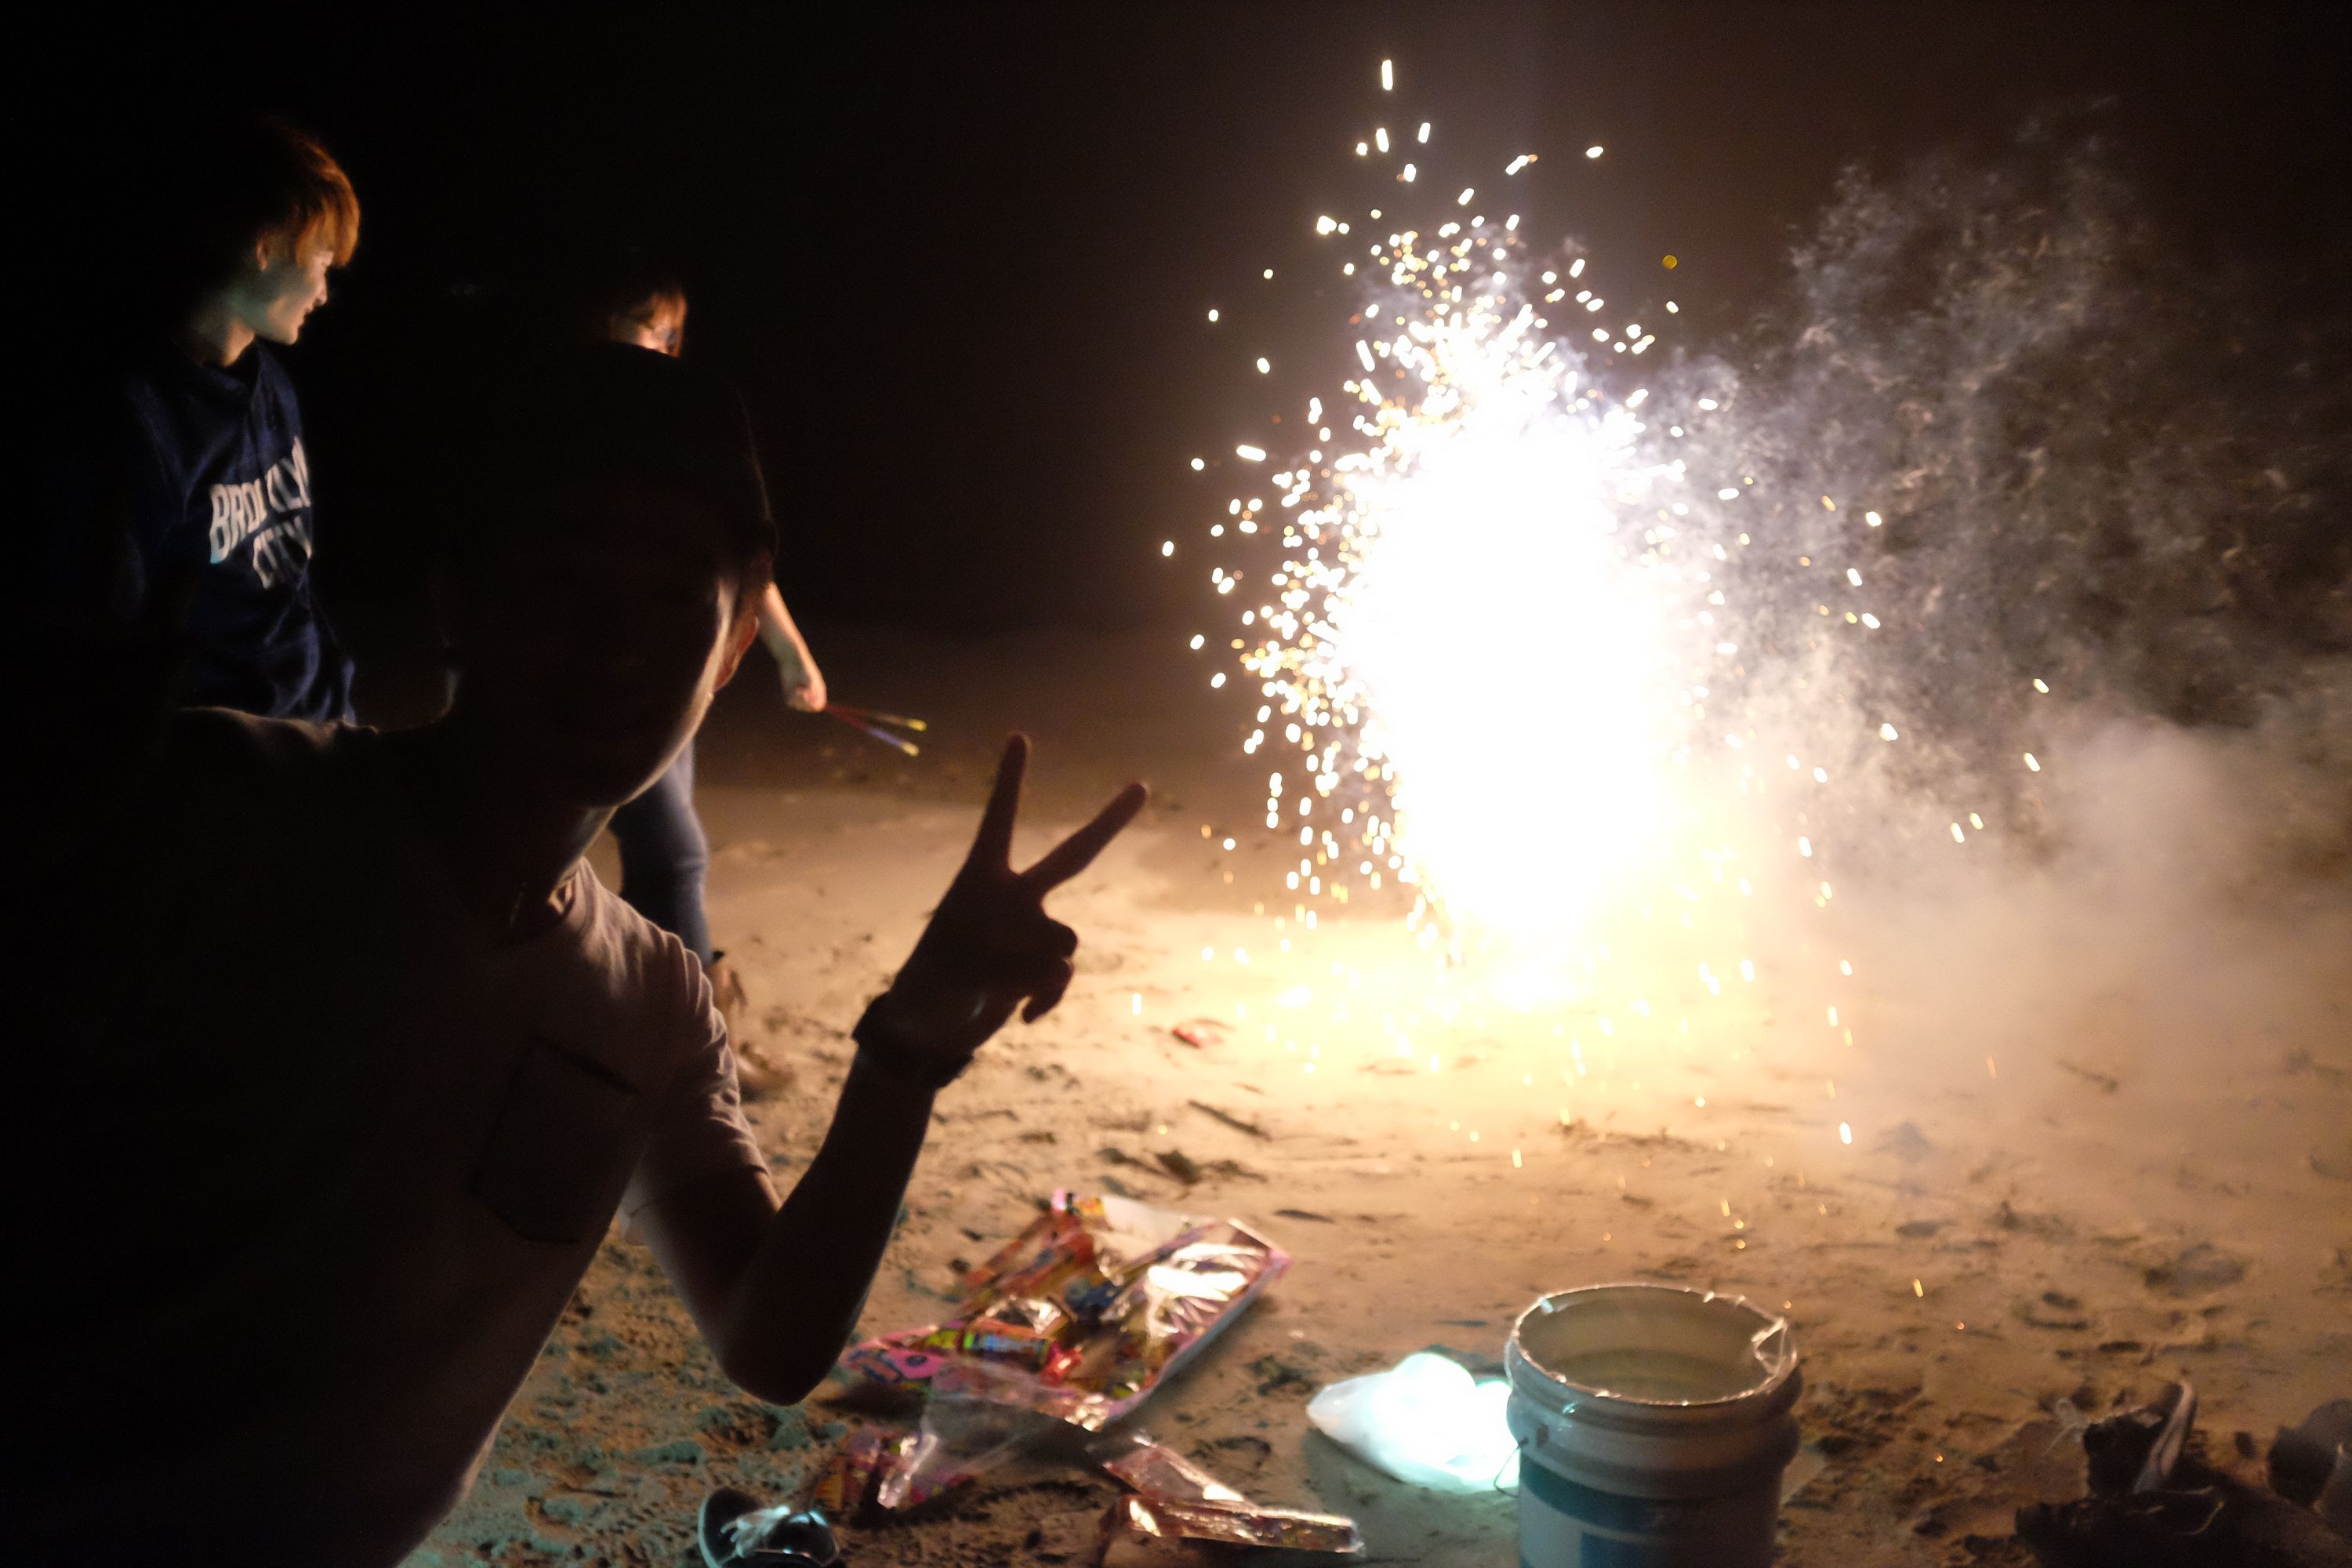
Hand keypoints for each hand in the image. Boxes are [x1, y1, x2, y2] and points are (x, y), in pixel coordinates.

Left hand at [783, 662, 825, 712]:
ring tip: (796, 688)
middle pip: (808, 708)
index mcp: (818, 692)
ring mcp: (799, 696)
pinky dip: (790, 697)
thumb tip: (810, 702)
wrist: (792, 661)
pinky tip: (791, 688)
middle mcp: (810, 695)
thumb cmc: (804, 669)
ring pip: (798, 706)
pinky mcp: (790, 694)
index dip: (812, 704)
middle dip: (804, 702)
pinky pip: (790, 702)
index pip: (818, 705)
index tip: (806, 695)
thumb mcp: (810, 679)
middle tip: (800, 691)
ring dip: (797, 700)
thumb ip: (812, 691)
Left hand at [861, 735, 1145, 1072]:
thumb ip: (1017, 964)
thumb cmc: (931, 987)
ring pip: (1066, 940)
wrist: (931, 1027)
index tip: (1018, 737)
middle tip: (1141, 788)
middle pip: (1072, 857)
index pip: (1000, 821)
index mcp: (980, 880)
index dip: (1010, 780)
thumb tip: (1060, 968)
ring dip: (1042, 969)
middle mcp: (1014, 897)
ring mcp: (1032, 931)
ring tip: (1004, 986)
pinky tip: (1026, 1016)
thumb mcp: (961, 972)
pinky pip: (1062, 976)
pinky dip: (1047, 997)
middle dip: (1108, 824)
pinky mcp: (1041, 966)